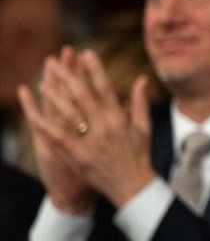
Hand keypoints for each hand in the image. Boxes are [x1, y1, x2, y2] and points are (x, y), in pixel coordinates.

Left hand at [20, 47, 153, 210]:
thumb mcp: (144, 128)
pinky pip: (58, 138)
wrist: (133, 187)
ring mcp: (90, 142)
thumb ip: (140, 102)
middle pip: (82, 97)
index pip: (106, 88)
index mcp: (120, 119)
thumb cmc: (139, 156)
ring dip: (53, 96)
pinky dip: (45, 125)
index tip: (86, 53)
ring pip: (68, 114)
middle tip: (54, 62)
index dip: (95, 70)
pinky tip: (33, 114)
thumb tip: (142, 79)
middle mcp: (105, 128)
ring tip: (42, 81)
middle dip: (67, 77)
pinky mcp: (78, 156)